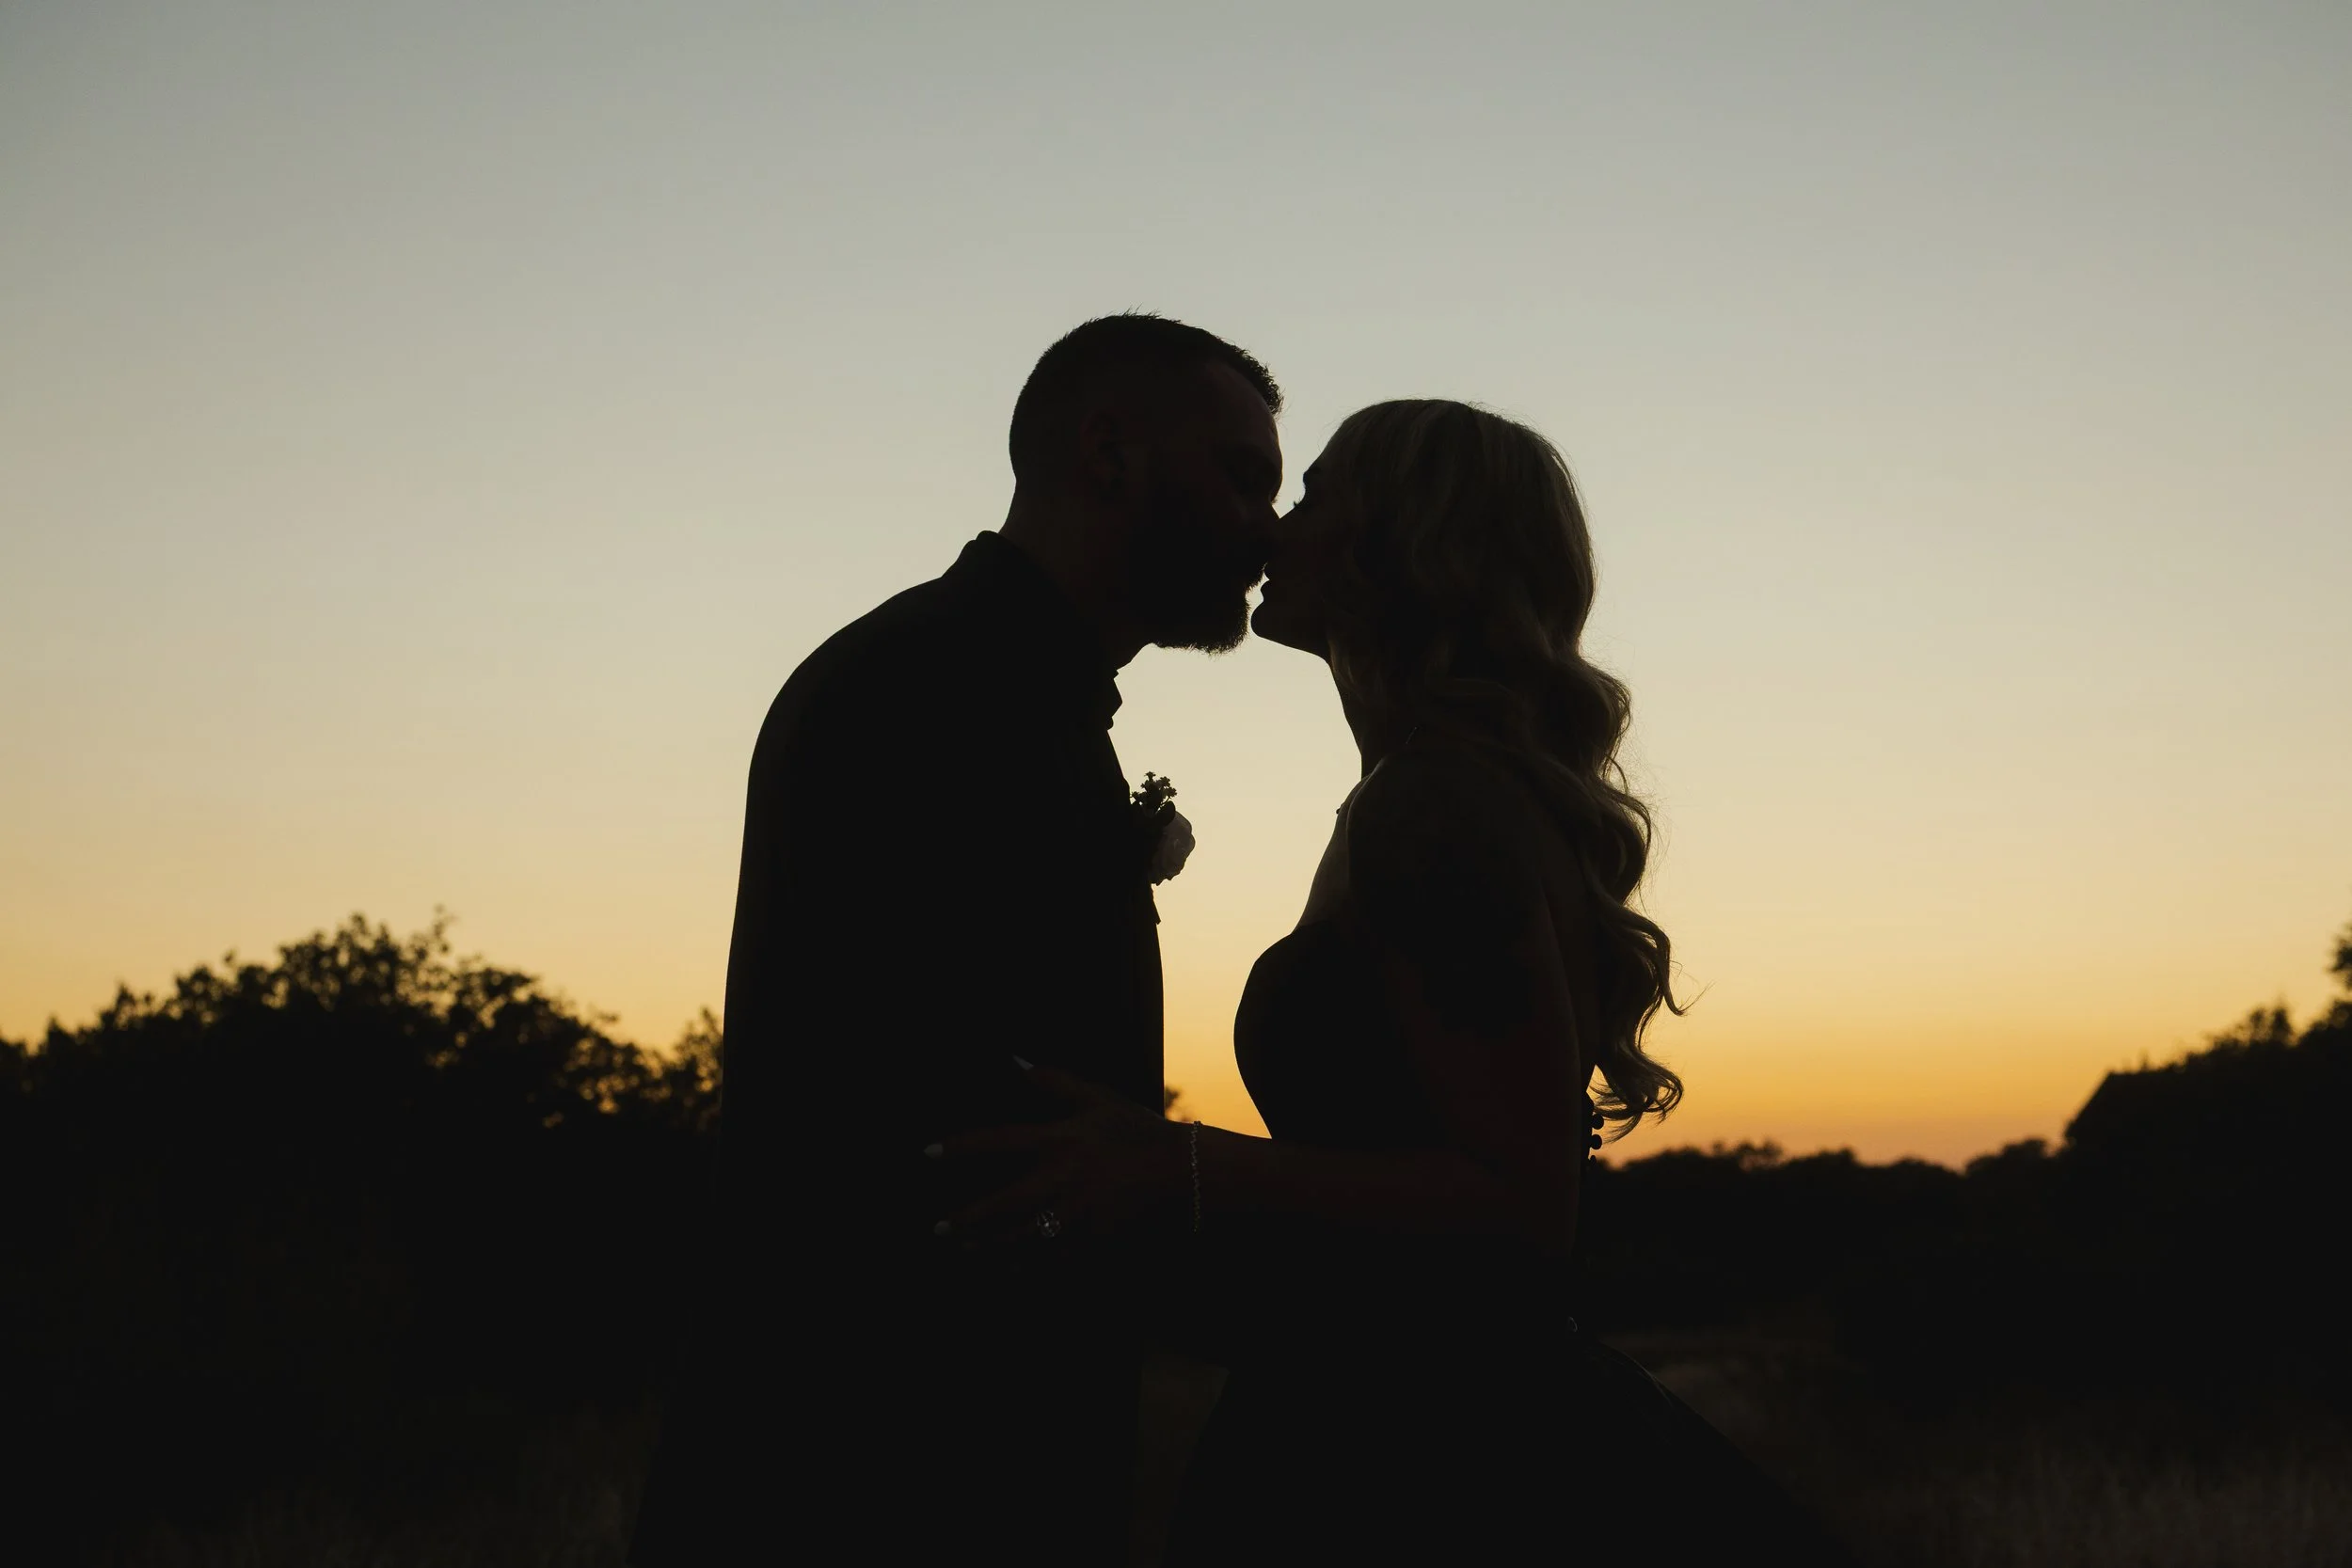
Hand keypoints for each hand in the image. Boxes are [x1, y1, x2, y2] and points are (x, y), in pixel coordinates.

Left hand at [929, 1059, 1187, 1247]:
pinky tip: (1006, 1269)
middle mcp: (1065, 1179)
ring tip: (965, 1250)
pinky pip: (1051, 1263)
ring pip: (1022, 1239)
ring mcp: (1080, 1216)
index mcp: (1061, 1140)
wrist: (1185, 1172)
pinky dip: (1025, 1268)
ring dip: (989, 1247)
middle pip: (1003, 1204)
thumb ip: (1053, 1081)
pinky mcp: (1096, 1242)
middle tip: (939, 1228)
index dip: (959, 1146)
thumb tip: (1014, 1059)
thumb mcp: (1097, 1099)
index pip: (998, 1142)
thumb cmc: (1136, 1131)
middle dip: (967, 1219)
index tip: (926, 1153)